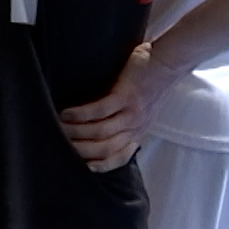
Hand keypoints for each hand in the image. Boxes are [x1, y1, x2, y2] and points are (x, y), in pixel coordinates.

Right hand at [58, 43, 180, 171]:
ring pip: (100, 132)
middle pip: (104, 149)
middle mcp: (135, 127)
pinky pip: (100, 110)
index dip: (98, 165)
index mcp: (138, 132)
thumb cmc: (151, 83)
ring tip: (58, 127)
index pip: (118, 158)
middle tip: (60, 144)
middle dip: (80, 149)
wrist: (169, 63)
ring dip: (76, 132)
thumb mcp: (143, 112)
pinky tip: (67, 113)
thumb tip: (102, 135)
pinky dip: (81, 114)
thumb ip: (126, 125)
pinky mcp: (126, 96)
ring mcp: (131, 113)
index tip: (80, 164)